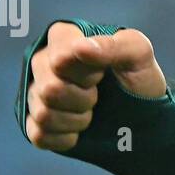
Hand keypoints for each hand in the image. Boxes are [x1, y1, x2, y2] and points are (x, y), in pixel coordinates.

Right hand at [25, 22, 166, 150]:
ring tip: (91, 109)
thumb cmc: (138, 76)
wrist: (140, 112)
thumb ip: (115, 45)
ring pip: (43, 114)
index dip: (86, 72)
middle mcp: (43, 63)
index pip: (60, 59)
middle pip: (49, 89)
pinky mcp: (34, 123)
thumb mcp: (138, 54)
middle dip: (83, 98)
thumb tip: (81, 48)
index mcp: (64, 38)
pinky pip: (39, 136)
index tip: (102, 72)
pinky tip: (79, 128)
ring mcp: (35, 94)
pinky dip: (67, 136)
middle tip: (99, 94)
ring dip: (77, 118)